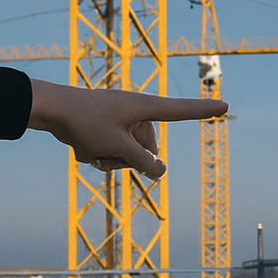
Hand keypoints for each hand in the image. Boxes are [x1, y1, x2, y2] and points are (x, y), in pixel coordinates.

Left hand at [27, 78, 227, 179]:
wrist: (51, 111)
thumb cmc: (86, 122)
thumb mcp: (118, 146)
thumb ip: (143, 162)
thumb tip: (160, 171)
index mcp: (144, 107)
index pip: (181, 110)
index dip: (203, 111)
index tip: (226, 105)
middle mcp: (136, 114)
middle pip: (148, 150)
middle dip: (127, 158)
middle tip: (105, 149)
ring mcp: (120, 123)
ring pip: (128, 155)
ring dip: (111, 160)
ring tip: (91, 148)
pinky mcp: (106, 131)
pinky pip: (112, 153)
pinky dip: (98, 156)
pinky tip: (82, 149)